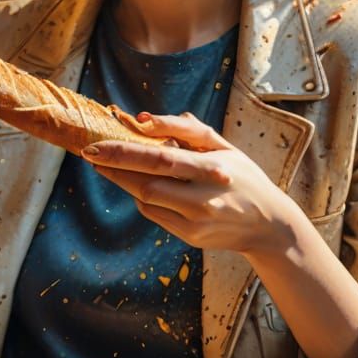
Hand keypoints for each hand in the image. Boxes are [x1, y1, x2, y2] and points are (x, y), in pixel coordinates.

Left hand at [81, 112, 301, 256]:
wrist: (268, 225)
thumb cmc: (243, 177)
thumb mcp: (225, 147)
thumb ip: (189, 131)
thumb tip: (145, 120)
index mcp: (214, 169)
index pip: (162, 158)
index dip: (126, 151)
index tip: (99, 143)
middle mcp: (204, 198)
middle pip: (148, 182)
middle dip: (114, 166)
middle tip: (89, 153)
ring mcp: (196, 221)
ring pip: (147, 200)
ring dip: (124, 181)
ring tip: (107, 165)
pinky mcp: (190, 237)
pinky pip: (154, 214)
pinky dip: (142, 198)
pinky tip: (139, 185)